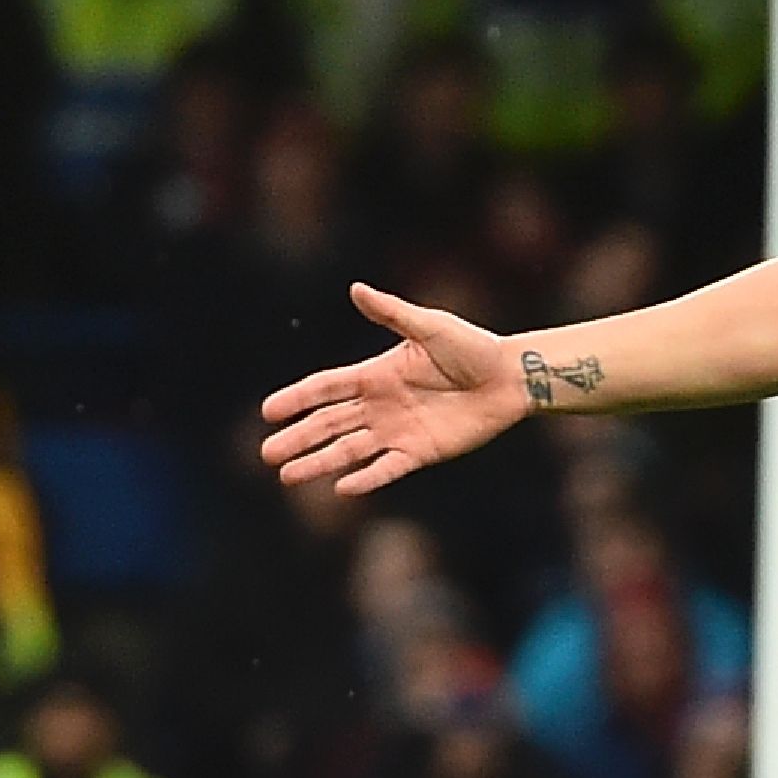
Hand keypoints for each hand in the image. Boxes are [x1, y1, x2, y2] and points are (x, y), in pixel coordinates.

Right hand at [257, 284, 525, 497]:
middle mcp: (380, 405)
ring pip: (349, 450)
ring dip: (319, 462)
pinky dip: (366, 479)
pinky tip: (341, 489)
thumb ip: (392, 313)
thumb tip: (356, 288)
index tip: (268, 411)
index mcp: (376, 374)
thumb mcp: (430, 327)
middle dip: (298, 438)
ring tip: (287, 476)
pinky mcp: (420, 452)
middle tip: (266, 454)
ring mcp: (397, 431)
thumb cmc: (473, 348)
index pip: (326, 388)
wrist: (511, 378)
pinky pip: (387, 468)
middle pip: (329, 424)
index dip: (297, 398)